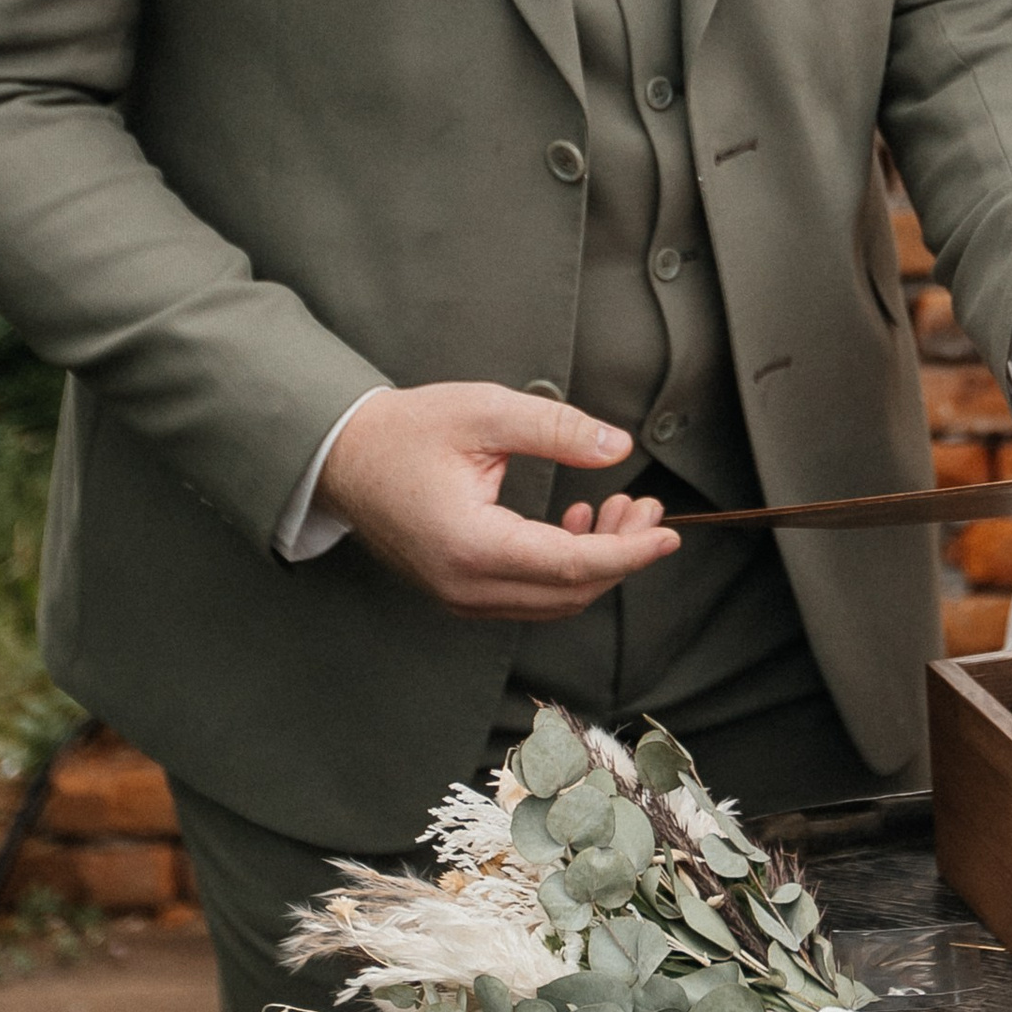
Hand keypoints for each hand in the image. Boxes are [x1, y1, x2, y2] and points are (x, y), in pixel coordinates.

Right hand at [317, 384, 679, 622]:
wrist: (342, 457)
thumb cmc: (404, 432)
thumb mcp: (485, 411)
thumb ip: (557, 429)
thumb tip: (616, 445)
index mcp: (470, 546)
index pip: (571, 566)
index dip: (629, 552)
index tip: (668, 532)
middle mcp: (464, 585)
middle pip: (568, 592)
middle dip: (621, 554)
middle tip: (645, 506)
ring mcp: (458, 596)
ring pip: (551, 601)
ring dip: (595, 563)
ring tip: (616, 508)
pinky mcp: (458, 591)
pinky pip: (527, 596)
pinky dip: (563, 569)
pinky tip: (576, 524)